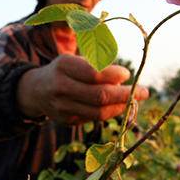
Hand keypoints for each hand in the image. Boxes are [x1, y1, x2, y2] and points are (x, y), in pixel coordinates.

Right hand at [17, 54, 148, 124]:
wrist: (36, 90)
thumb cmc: (64, 70)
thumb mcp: (75, 59)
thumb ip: (97, 65)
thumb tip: (124, 79)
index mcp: (63, 66)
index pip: (94, 74)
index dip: (114, 76)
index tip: (127, 74)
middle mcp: (60, 87)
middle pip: (99, 96)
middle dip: (126, 95)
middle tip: (144, 91)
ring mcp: (62, 107)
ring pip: (99, 112)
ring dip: (121, 106)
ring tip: (134, 99)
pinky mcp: (66, 121)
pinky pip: (93, 119)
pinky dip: (110, 112)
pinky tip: (119, 105)